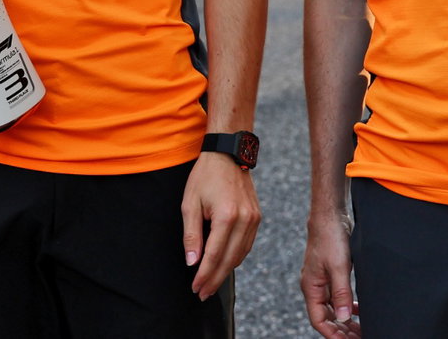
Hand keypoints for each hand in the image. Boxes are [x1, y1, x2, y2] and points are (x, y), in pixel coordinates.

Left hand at [182, 152, 260, 299]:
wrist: (228, 153)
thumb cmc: (205, 176)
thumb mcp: (190, 204)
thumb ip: (191, 235)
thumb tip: (192, 262)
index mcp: (227, 216)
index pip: (215, 255)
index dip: (204, 275)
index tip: (195, 288)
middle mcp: (245, 219)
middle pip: (230, 259)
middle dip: (215, 279)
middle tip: (202, 293)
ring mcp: (254, 218)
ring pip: (241, 254)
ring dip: (226, 271)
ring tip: (211, 283)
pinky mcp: (257, 216)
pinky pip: (247, 244)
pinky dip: (236, 257)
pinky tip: (225, 264)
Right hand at [301, 208, 359, 336]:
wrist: (330, 215)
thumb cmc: (331, 237)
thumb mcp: (339, 267)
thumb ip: (342, 293)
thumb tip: (343, 318)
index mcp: (312, 288)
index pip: (319, 321)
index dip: (333, 334)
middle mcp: (315, 287)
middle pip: (326, 317)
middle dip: (342, 330)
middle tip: (360, 336)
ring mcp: (322, 280)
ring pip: (333, 307)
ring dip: (345, 319)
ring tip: (361, 327)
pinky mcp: (331, 272)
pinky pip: (337, 296)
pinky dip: (347, 305)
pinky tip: (358, 309)